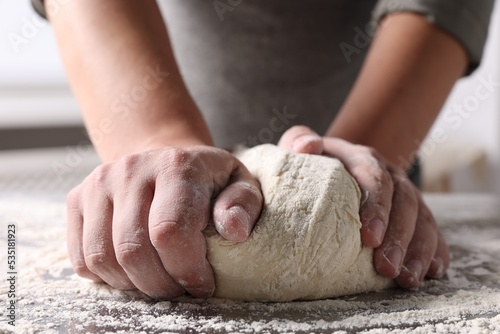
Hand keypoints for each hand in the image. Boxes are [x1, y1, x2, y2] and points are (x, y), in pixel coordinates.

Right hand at [66, 146, 262, 298]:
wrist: (163, 160)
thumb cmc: (206, 180)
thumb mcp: (239, 183)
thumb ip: (243, 204)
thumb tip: (233, 230)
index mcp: (176, 166)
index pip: (170, 231)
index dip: (186, 270)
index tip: (202, 284)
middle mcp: (131, 170)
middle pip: (133, 250)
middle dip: (161, 285)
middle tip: (180, 288)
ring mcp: (99, 183)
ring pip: (103, 258)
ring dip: (133, 284)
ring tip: (158, 280)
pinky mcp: (77, 199)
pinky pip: (82, 258)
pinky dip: (107, 278)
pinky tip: (134, 271)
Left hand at [278, 126, 448, 288]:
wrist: (335, 165)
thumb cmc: (313, 164)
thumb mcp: (300, 147)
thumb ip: (299, 141)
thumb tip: (307, 147)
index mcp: (363, 158)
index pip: (376, 178)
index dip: (377, 207)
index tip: (369, 238)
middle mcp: (391, 175)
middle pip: (404, 202)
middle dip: (399, 237)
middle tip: (387, 268)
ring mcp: (406, 194)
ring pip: (423, 219)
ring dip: (418, 250)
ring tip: (408, 279)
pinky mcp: (415, 214)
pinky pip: (433, 231)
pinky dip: (436, 251)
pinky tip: (433, 272)